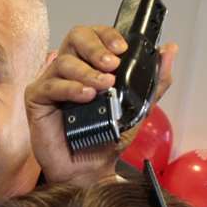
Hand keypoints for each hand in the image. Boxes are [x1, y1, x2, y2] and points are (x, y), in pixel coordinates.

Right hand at [26, 24, 175, 185]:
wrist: (91, 171)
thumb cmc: (107, 138)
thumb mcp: (138, 108)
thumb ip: (154, 81)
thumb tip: (169, 50)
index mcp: (90, 65)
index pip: (94, 34)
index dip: (106, 34)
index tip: (122, 48)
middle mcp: (69, 69)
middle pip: (75, 37)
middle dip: (96, 47)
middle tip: (112, 64)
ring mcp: (51, 83)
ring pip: (64, 61)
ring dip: (87, 72)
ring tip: (103, 88)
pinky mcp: (37, 99)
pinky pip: (50, 85)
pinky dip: (70, 88)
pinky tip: (86, 97)